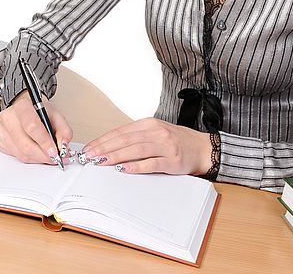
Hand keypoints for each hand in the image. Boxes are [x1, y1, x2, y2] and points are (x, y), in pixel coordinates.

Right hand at [0, 92, 72, 164]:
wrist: (28, 108)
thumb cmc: (40, 111)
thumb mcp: (56, 114)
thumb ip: (64, 129)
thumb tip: (64, 145)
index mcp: (22, 107)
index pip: (32, 127)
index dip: (45, 142)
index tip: (55, 152)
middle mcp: (9, 118)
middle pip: (26, 144)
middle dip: (43, 155)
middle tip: (56, 157)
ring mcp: (2, 131)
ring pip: (21, 154)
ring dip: (39, 158)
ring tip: (50, 156)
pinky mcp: (1, 142)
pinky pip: (17, 156)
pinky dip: (31, 158)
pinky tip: (38, 153)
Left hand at [81, 118, 212, 175]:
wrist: (202, 148)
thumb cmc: (176, 141)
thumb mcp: (156, 133)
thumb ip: (136, 138)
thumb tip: (109, 148)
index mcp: (149, 124)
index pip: (121, 131)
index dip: (103, 140)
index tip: (89, 149)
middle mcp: (156, 132)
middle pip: (125, 140)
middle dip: (105, 148)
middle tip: (89, 157)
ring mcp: (165, 145)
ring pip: (136, 150)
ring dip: (117, 156)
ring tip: (102, 162)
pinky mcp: (172, 159)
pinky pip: (152, 163)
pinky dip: (137, 166)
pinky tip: (125, 169)